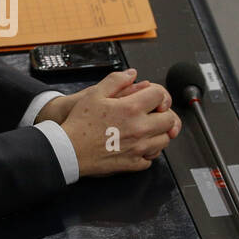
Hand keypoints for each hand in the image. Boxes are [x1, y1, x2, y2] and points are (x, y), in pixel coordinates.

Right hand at [58, 69, 180, 176]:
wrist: (68, 150)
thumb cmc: (79, 123)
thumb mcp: (94, 94)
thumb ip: (116, 81)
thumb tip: (131, 74)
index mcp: (131, 108)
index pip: (160, 96)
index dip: (159, 95)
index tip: (153, 98)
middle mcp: (139, 128)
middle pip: (169, 120)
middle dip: (164, 115)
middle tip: (155, 114)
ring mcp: (138, 148)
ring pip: (164, 141)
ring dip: (159, 134)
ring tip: (147, 130)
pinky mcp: (132, 164)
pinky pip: (151, 160)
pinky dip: (148, 153)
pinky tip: (138, 147)